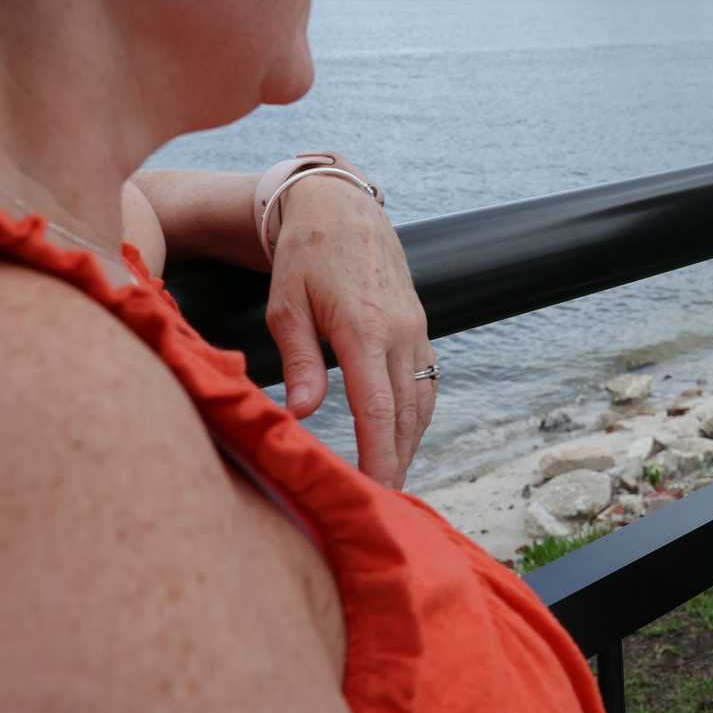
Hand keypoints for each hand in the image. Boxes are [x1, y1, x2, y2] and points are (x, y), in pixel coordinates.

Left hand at [263, 175, 433, 488]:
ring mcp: (417, 327)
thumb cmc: (304, 256)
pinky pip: (426, 379)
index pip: (379, 407)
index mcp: (366, 328)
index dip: (379, 455)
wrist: (342, 208)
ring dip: (410, 441)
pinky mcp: (419, 325)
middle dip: (397, 461)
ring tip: (392, 479)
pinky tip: (402, 434)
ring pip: (422, 399)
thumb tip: (302, 413)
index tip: (376, 492)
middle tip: (384, 504)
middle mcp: (401, 331)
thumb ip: (299, 361)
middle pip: (407, 413)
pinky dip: (416, 414)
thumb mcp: (287, 306)